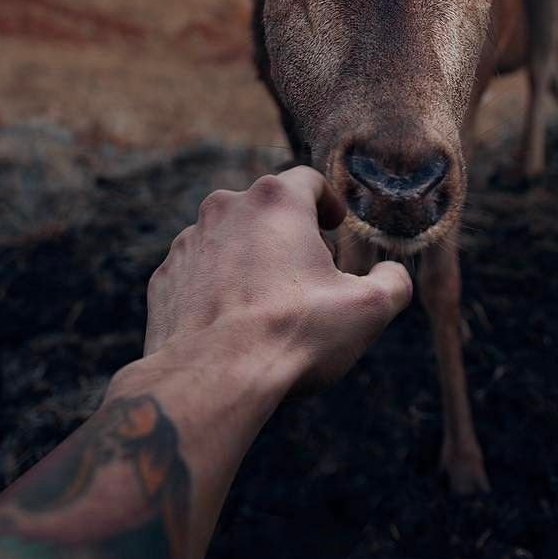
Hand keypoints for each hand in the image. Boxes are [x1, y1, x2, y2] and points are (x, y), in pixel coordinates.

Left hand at [133, 167, 412, 395]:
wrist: (212, 378)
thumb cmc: (295, 333)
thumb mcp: (369, 309)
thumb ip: (392, 281)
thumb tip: (392, 274)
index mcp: (276, 200)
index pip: (308, 180)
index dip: (327, 201)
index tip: (333, 225)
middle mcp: (227, 207)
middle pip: (265, 208)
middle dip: (287, 232)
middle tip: (307, 270)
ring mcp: (189, 241)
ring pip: (228, 238)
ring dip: (249, 258)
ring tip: (268, 302)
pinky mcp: (164, 276)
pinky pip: (198, 271)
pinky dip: (216, 286)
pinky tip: (233, 321)